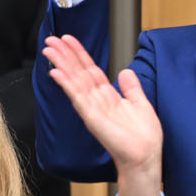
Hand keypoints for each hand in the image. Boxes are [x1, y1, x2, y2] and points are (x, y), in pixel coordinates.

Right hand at [41, 33, 161, 195]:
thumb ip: (132, 88)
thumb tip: (126, 70)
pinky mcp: (92, 117)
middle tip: (52, 39)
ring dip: (62, 64)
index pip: (91, 70)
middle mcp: (97, 100)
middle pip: (78, 72)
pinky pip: (77, 97)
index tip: (69, 40)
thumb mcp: (141, 104)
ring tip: (49, 49)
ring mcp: (93, 108)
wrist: (145, 156)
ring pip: (74, 81)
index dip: (80, 54)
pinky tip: (57, 72)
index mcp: (109, 96)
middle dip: (66, 55)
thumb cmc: (144, 136)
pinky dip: (67, 84)